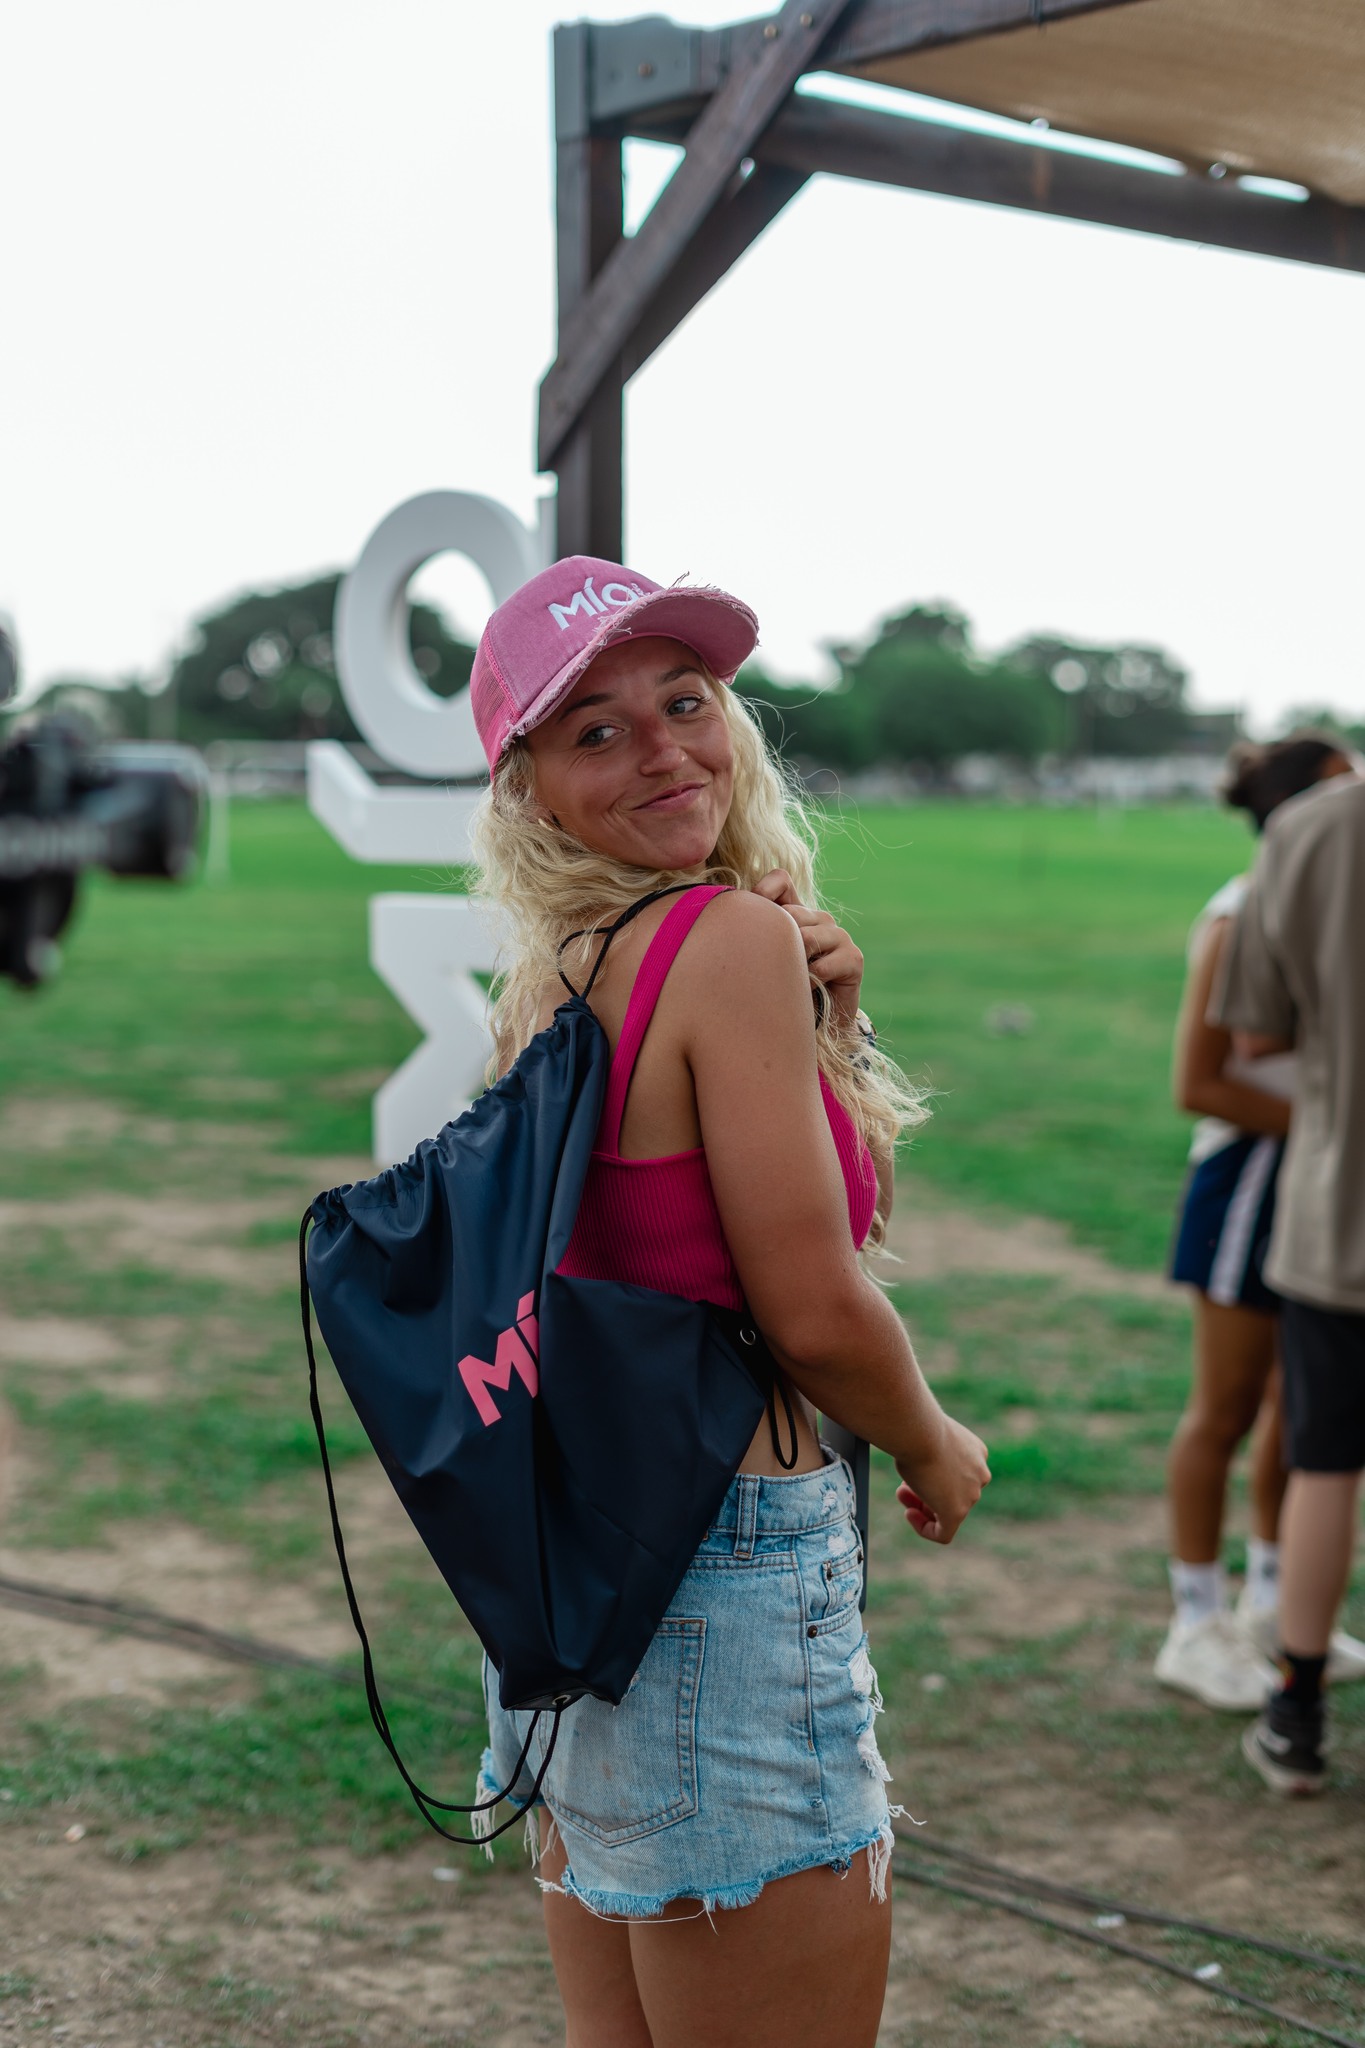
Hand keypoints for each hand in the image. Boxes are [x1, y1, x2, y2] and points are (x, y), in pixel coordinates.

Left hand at [752, 870, 863, 1028]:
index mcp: (797, 912)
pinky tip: (804, 993)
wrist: (817, 1023)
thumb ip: (748, 939)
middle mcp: (819, 918)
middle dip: (777, 944)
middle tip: (771, 970)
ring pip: (807, 938)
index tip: (750, 920)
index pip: (780, 880)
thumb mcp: (763, 961)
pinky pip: (823, 966)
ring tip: (788, 982)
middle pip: (791, 913)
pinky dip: (809, 983)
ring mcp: (839, 936)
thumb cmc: (783, 990)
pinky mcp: (853, 959)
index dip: (763, 891)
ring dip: (793, 965)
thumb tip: (716, 923)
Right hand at [894, 1416, 990, 1544]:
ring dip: (922, 1505)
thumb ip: (932, 1453)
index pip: (958, 1474)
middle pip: (952, 1492)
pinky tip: (910, 1514)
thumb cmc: (918, 1429)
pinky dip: (926, 1528)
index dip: (934, 1475)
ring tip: (902, 1494)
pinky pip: (944, 1532)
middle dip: (926, 1491)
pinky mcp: (957, 1512)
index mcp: (976, 1453)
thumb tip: (920, 1461)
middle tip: (903, 1486)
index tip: (916, 1470)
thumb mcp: (930, 1438)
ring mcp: (971, 1494)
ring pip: (947, 1510)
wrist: (921, 1432)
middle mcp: (979, 1474)